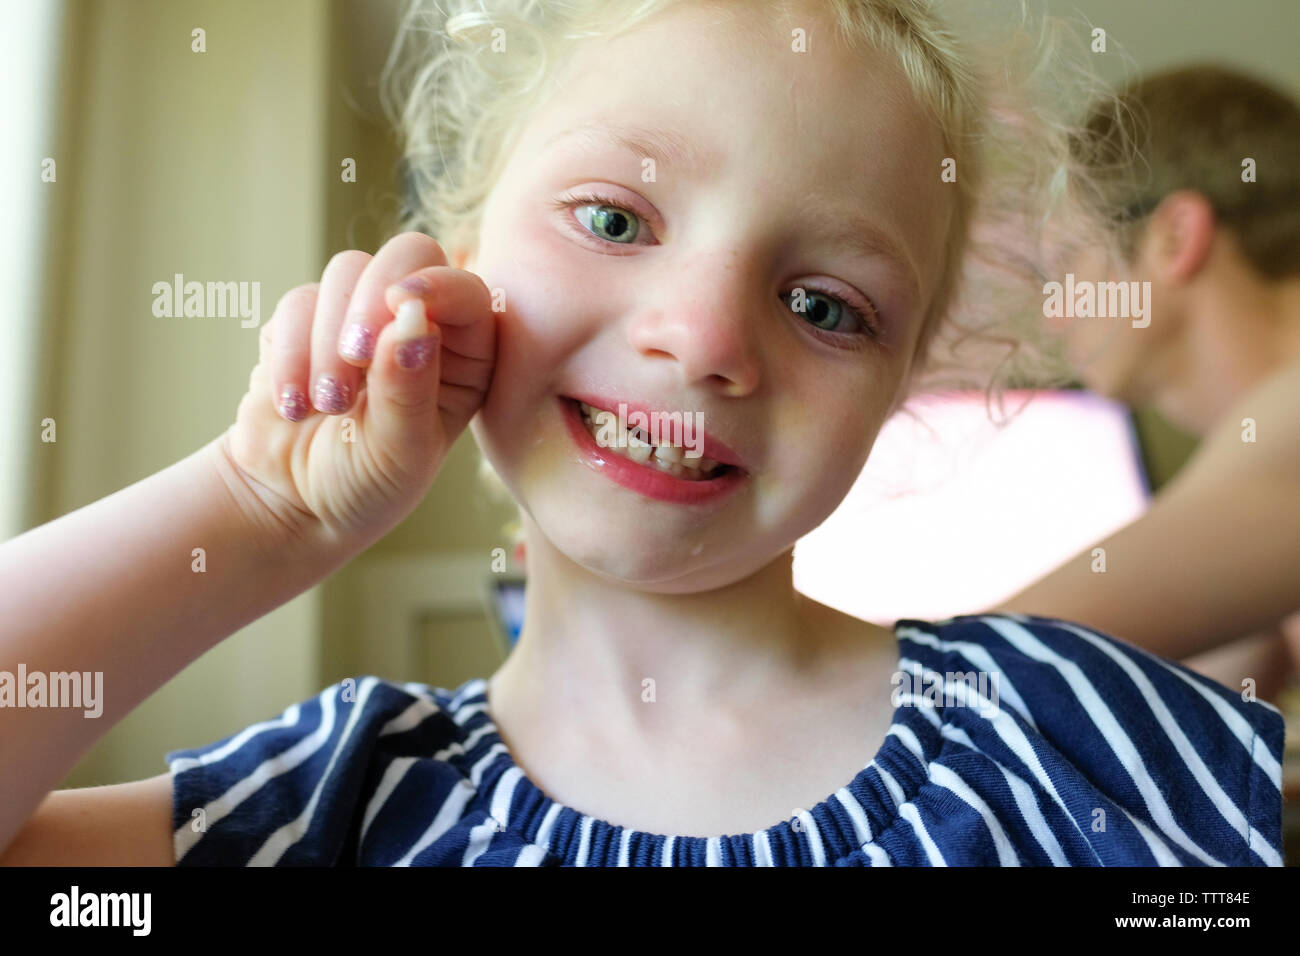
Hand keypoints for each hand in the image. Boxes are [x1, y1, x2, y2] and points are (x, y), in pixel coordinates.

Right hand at [219, 232, 495, 554]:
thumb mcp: (400, 454)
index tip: (402, 304)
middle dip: (374, 298)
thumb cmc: (368, 485)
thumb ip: (408, 390)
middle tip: (354, 356)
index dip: (439, 286)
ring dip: (326, 339)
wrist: (295, 503)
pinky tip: (292, 405)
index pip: (468, 293)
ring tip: (324, 406)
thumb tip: (411, 320)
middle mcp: (422, 324)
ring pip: (346, 271)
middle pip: (409, 254)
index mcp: (470, 356)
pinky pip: (295, 303)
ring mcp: (362, 315)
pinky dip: (289, 353)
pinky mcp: (307, 320)